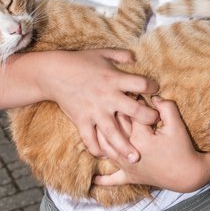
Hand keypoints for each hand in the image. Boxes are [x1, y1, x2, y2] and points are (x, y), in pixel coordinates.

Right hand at [41, 49, 159, 162]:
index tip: (156, 91)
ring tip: (135, 158)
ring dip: (125, 146)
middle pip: (134, 111)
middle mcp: (107, 97)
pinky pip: (90, 139)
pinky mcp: (81, 120)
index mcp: (115, 79)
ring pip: (113, 132)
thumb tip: (135, 58)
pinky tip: (105, 156)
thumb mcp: (103, 52)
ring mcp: (94, 111)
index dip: (152, 87)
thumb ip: (121, 55)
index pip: (141, 84)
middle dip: (148, 119)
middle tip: (155, 124)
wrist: (54, 73)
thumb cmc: (80, 61)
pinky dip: (96, 149)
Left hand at [93, 96, 209, 192]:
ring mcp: (127, 166)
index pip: (131, 113)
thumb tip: (154, 96)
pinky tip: (94, 178)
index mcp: (140, 137)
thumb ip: (166, 107)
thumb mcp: (177, 125)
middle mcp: (128, 151)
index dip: (132, 100)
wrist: (187, 175)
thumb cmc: (182, 148)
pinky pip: (112, 179)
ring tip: (98, 122)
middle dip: (114, 113)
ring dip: (100, 136)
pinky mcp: (130, 177)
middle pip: (115, 128)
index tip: (132, 90)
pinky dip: (103, 179)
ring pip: (106, 149)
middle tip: (114, 101)